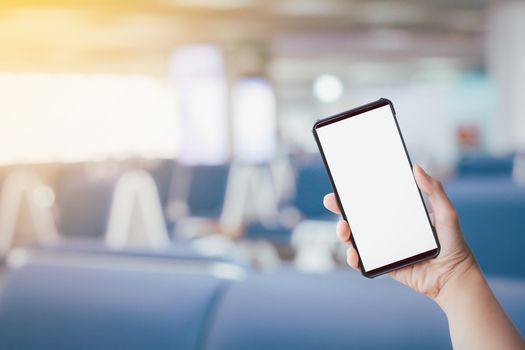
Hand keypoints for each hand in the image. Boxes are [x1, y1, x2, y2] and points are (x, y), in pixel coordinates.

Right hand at [323, 164, 475, 299]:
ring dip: (343, 233)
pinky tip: (353, 254)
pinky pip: (363, 262)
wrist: (454, 278)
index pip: (373, 201)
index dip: (355, 194)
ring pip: (355, 238)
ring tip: (344, 231)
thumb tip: (417, 167)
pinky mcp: (383, 265)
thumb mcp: (447, 213)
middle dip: (341, 210)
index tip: (343, 186)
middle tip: (332, 203)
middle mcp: (387, 230)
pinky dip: (353, 258)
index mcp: (399, 215)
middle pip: (358, 218)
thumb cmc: (453, 245)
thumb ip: (434, 191)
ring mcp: (383, 248)